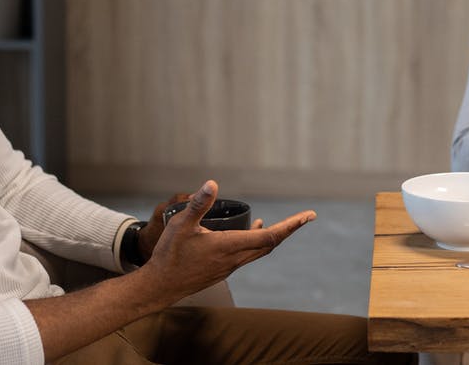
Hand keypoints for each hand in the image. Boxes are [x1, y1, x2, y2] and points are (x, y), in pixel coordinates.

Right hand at [135, 180, 314, 300]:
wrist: (161, 286)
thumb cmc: (169, 255)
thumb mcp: (181, 225)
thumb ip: (198, 204)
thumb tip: (212, 184)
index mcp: (228, 246)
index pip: (269, 237)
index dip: (291, 226)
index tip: (308, 216)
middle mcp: (234, 259)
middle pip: (271, 244)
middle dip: (290, 229)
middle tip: (306, 217)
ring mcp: (230, 266)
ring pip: (260, 250)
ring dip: (275, 236)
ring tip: (287, 224)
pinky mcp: (224, 270)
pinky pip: (249, 254)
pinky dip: (259, 242)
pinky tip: (253, 231)